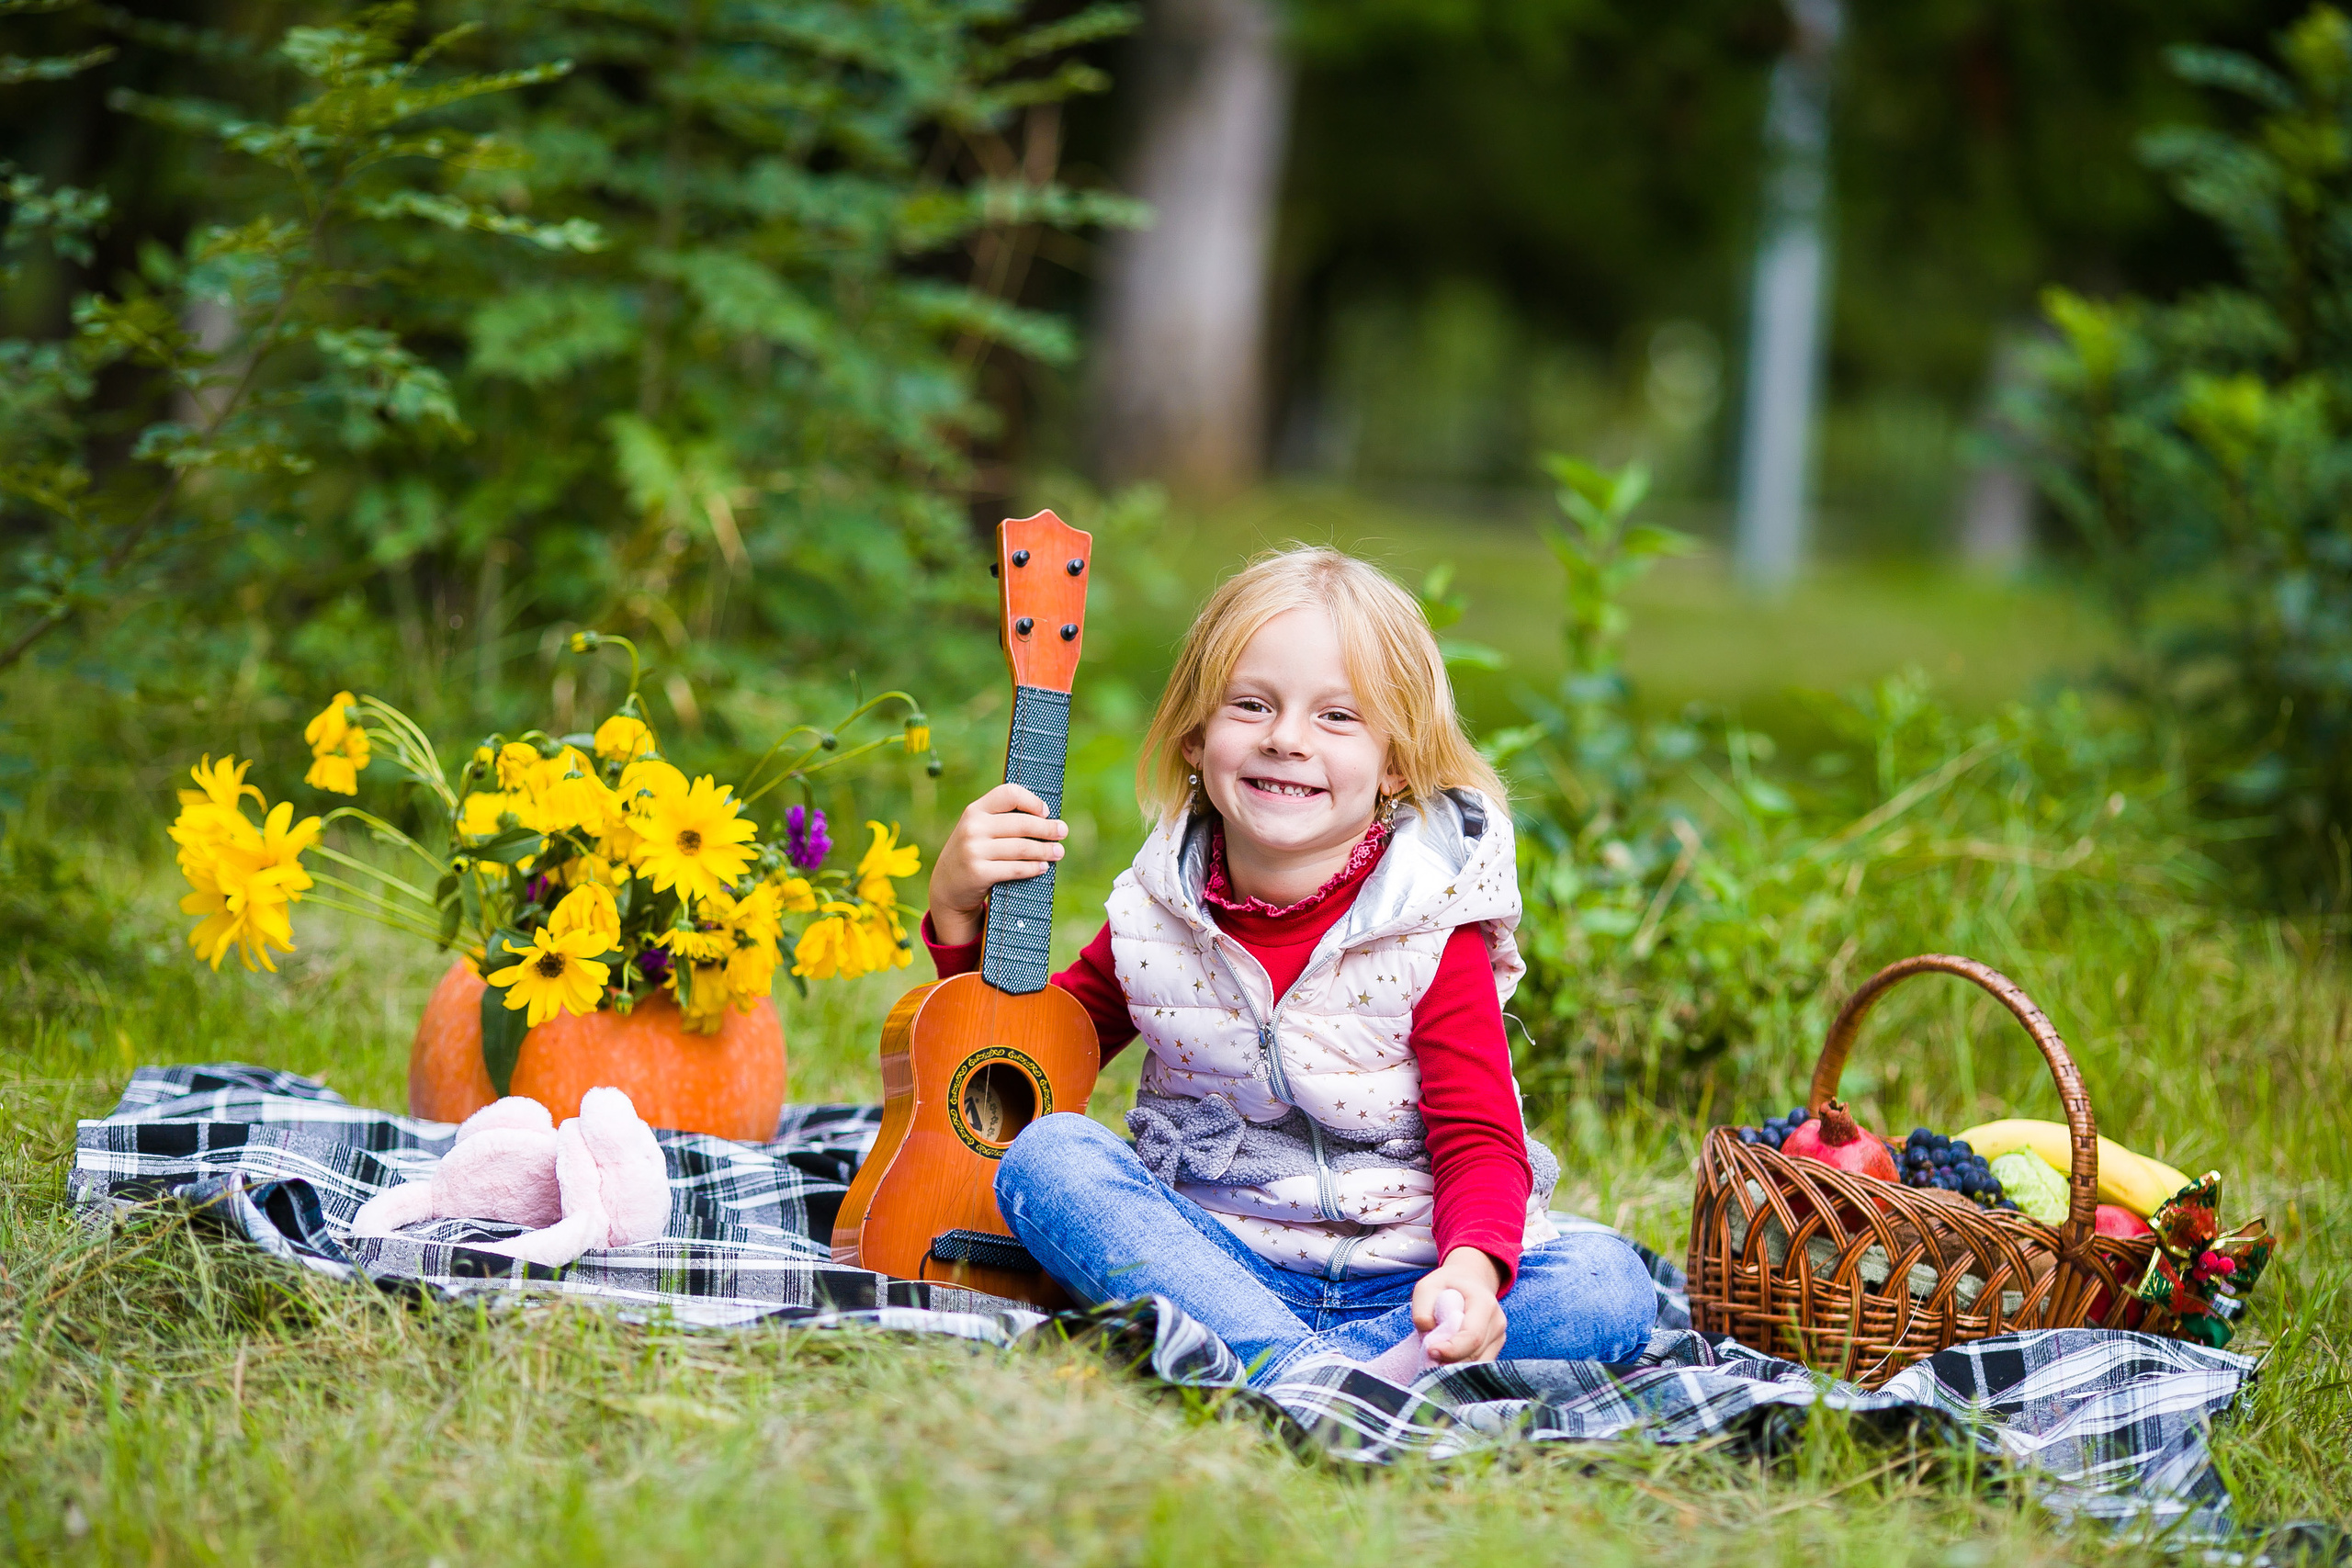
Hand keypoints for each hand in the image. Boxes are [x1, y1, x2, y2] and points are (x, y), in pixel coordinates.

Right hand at [926, 783, 1067, 945]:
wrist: (947, 886)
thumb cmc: (973, 853)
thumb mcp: (978, 830)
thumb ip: (1002, 820)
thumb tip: (1047, 819)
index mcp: (975, 810)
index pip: (1009, 794)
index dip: (1032, 801)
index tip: (1046, 811)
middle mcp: (973, 827)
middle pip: (1021, 823)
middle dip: (1047, 828)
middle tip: (1062, 832)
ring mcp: (974, 850)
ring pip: (1021, 847)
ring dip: (1045, 850)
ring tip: (1058, 852)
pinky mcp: (978, 872)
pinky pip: (1015, 868)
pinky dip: (1033, 867)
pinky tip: (1043, 867)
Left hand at [1413, 1247, 1505, 1363]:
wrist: (1469, 1281)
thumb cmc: (1446, 1285)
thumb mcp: (1426, 1288)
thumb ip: (1422, 1310)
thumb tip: (1427, 1335)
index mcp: (1484, 1303)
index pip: (1472, 1336)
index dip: (1451, 1349)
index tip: (1430, 1350)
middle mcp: (1497, 1322)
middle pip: (1474, 1354)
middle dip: (1449, 1362)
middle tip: (1428, 1359)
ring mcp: (1499, 1337)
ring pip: (1477, 1364)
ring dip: (1454, 1368)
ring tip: (1435, 1360)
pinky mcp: (1495, 1348)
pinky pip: (1478, 1365)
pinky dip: (1461, 1368)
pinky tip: (1446, 1361)